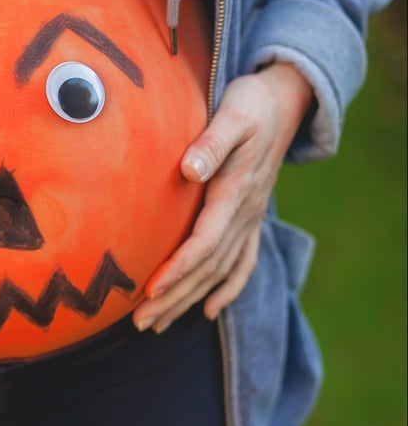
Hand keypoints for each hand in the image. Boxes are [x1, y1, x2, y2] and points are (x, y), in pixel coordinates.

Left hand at [132, 62, 313, 332]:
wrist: (283, 101)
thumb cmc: (251, 105)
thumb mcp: (232, 116)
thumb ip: (211, 143)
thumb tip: (190, 170)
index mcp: (235, 192)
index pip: (204, 242)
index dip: (178, 269)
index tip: (150, 291)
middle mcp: (245, 213)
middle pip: (208, 266)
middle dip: (175, 296)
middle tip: (141, 323)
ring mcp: (250, 217)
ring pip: (221, 270)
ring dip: (191, 299)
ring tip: (160, 324)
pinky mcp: (251, 214)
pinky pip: (243, 261)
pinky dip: (228, 288)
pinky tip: (211, 309)